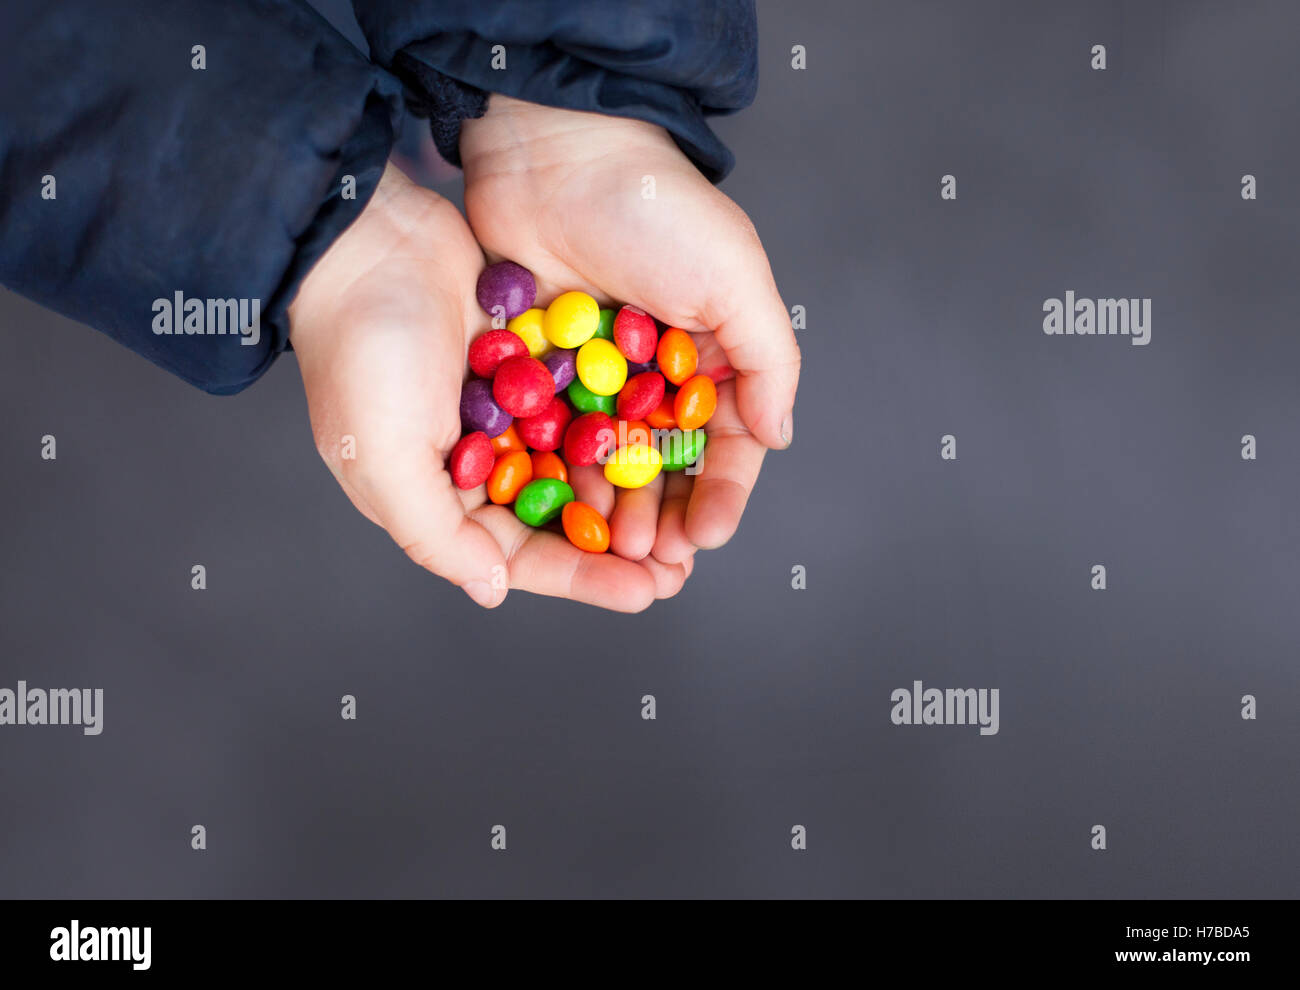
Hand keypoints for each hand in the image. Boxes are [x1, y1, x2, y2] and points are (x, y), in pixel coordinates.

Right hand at [288, 163, 683, 610]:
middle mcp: (478, 460)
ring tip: (689, 511)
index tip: (645, 591)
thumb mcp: (385, 458)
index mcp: (438, 494)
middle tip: (679, 563)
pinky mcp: (535, 363)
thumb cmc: (361, 352)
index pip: (519, 554)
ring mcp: (509, 410)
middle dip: (618, 544)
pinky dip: (626, 424)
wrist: (368, 237)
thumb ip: (437, 533)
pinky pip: (589, 405)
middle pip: (560, 517)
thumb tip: (492, 590)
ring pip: (583, 465)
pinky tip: (672, 439)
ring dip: (630, 490)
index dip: (581, 576)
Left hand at [460, 96, 800, 564]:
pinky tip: (562, 510)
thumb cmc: (656, 209)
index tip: (705, 537)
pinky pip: (555, 436)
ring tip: (610, 549)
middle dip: (665, 518)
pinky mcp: (544, 369)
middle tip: (653, 562)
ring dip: (615, 510)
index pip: (726, 443)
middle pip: (667, 466)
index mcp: (712, 353)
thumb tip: (779, 436)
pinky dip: (561, 476)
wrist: (554, 151)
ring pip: (610, 462)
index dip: (720, 495)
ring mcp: (599, 375)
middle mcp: (658, 372)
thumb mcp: (735, 279)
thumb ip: (769, 361)